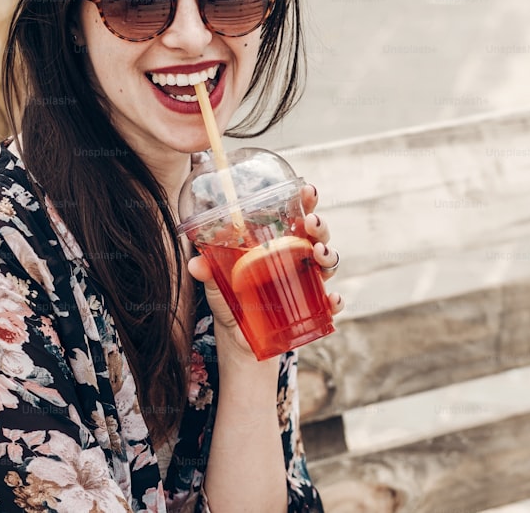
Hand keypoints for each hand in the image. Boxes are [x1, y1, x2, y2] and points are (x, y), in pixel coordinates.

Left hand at [187, 183, 343, 357]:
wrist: (240, 339)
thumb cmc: (233, 299)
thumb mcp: (218, 283)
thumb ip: (208, 272)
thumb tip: (194, 263)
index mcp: (280, 244)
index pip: (297, 216)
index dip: (307, 201)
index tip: (307, 190)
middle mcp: (299, 259)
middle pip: (318, 236)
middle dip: (319, 227)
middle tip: (311, 222)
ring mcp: (308, 283)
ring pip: (329, 264)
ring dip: (329, 256)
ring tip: (319, 254)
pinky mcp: (312, 309)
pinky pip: (331, 303)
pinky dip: (335, 301)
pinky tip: (332, 299)